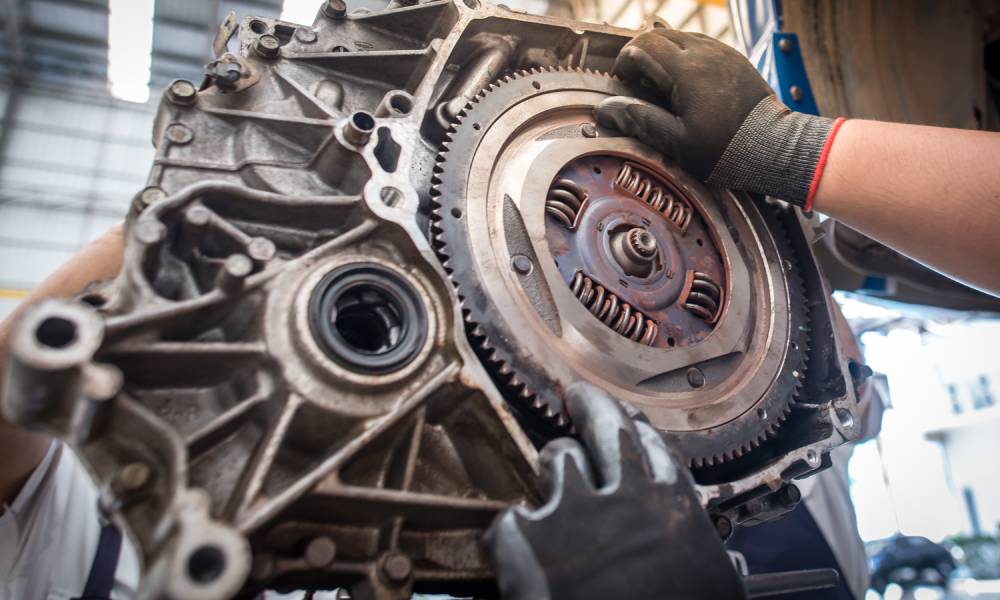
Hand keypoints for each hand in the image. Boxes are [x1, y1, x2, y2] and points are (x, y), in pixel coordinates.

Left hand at [483, 382, 745, 599]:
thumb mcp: (716, 594)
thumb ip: (719, 571)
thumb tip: (731, 567)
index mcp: (674, 512)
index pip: (656, 451)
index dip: (639, 432)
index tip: (631, 423)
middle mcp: (627, 497)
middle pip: (607, 428)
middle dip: (591, 407)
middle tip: (578, 398)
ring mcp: (573, 511)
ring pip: (559, 459)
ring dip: (556, 463)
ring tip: (552, 470)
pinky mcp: (526, 536)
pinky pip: (512, 516)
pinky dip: (515, 532)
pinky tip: (518, 544)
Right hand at [595, 29, 838, 207]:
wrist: (773, 147)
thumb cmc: (724, 149)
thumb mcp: (676, 142)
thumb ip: (639, 120)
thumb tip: (604, 110)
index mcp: (686, 70)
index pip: (643, 46)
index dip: (625, 63)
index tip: (622, 84)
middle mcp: (704, 52)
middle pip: (660, 35)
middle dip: (640, 54)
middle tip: (635, 82)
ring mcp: (722, 53)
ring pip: (681, 37)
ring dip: (663, 53)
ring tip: (658, 82)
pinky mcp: (735, 59)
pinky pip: (702, 45)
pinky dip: (684, 55)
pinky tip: (684, 80)